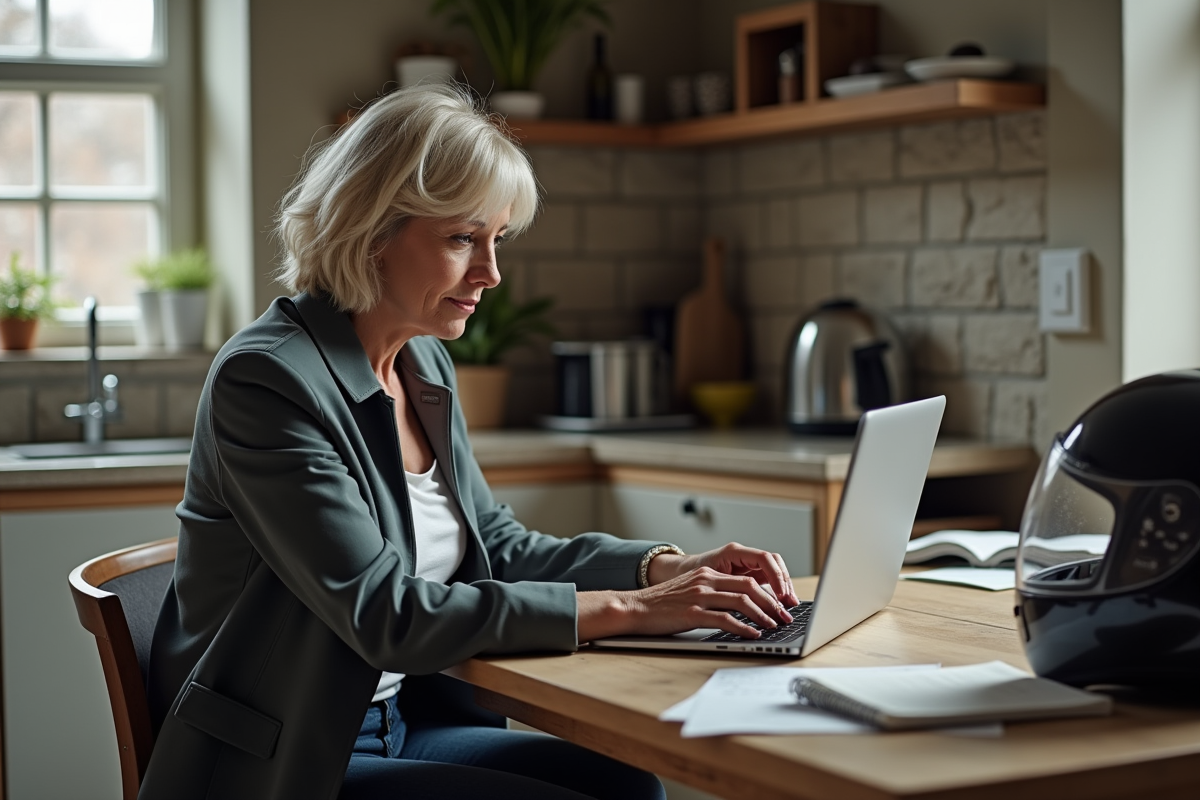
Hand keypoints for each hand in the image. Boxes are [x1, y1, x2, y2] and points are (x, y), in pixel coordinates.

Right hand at [576, 562, 795, 642]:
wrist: (633, 607)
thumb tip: (739, 609)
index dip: (767, 593)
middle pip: (749, 587)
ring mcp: (699, 596)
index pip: (746, 578)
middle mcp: (705, 581)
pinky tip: (753, 634)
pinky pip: (724, 619)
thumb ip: (712, 594)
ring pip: (741, 601)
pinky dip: (743, 627)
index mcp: (707, 574)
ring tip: (773, 626)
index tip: (780, 606)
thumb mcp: (689, 591)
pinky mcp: (692, 613)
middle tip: (783, 617)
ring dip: (762, 615)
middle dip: (771, 603)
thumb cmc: (661, 605)